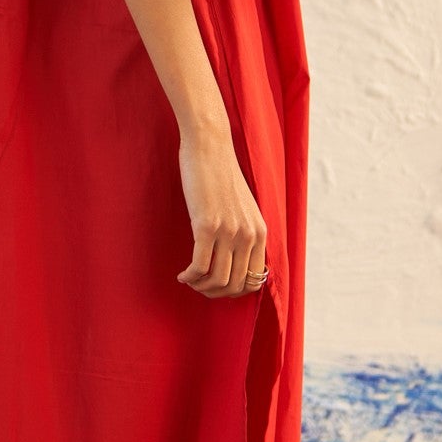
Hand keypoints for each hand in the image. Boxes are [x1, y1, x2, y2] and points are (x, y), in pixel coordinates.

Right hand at [176, 122, 268, 296]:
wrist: (209, 148)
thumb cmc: (220, 175)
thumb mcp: (242, 207)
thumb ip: (243, 231)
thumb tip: (233, 258)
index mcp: (260, 232)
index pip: (254, 280)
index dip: (234, 291)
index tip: (217, 286)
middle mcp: (248, 235)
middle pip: (235, 285)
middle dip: (215, 293)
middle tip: (199, 286)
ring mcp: (229, 231)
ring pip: (217, 280)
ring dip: (200, 287)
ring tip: (189, 280)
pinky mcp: (206, 226)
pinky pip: (199, 266)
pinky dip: (189, 277)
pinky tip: (182, 275)